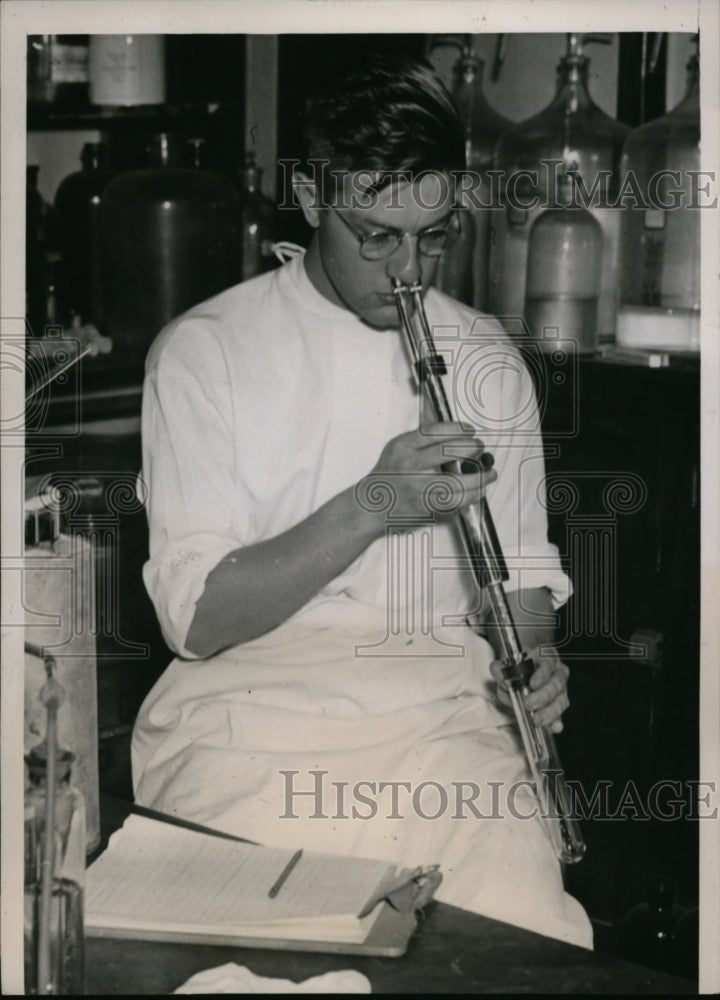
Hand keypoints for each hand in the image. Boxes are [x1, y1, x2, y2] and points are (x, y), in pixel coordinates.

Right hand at [357, 422, 496, 530]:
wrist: (370, 505)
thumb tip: (457, 430)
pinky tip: (478, 490)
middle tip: (480, 447)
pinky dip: (471, 496)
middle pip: (447, 452)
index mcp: (402, 446)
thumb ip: (422, 439)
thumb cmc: (388, 476)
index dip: (458, 429)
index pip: (434, 431)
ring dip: (478, 478)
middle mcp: (407, 465)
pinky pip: (454, 502)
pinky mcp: (424, 507)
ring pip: (455, 482)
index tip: (470, 430)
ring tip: (489, 473)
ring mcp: (416, 488)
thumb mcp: (397, 449)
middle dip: (471, 448)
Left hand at [490, 647, 569, 733]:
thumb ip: (501, 670)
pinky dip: (556, 722)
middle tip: (528, 703)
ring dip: (549, 712)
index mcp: (547, 657)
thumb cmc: (518, 666)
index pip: (548, 663)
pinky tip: (554, 727)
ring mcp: (561, 689)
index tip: (532, 683)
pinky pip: (560, 714)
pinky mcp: (559, 705)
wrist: (522, 669)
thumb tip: (504, 681)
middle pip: (556, 684)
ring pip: (561, 701)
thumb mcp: (506, 664)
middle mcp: (558, 672)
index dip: (542, 674)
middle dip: (542, 696)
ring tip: (536, 719)